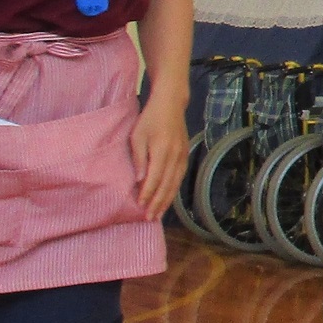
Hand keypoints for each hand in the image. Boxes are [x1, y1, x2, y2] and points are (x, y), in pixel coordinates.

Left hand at [132, 91, 189, 215]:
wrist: (171, 104)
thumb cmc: (149, 118)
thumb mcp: (137, 136)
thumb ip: (139, 158)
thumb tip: (140, 180)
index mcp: (162, 150)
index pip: (155, 178)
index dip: (148, 194)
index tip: (140, 207)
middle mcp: (175, 156)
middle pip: (167, 185)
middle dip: (158, 203)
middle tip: (149, 218)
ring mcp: (182, 156)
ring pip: (175, 183)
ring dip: (167, 200)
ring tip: (159, 214)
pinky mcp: (185, 155)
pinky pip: (180, 177)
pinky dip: (174, 190)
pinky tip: (168, 198)